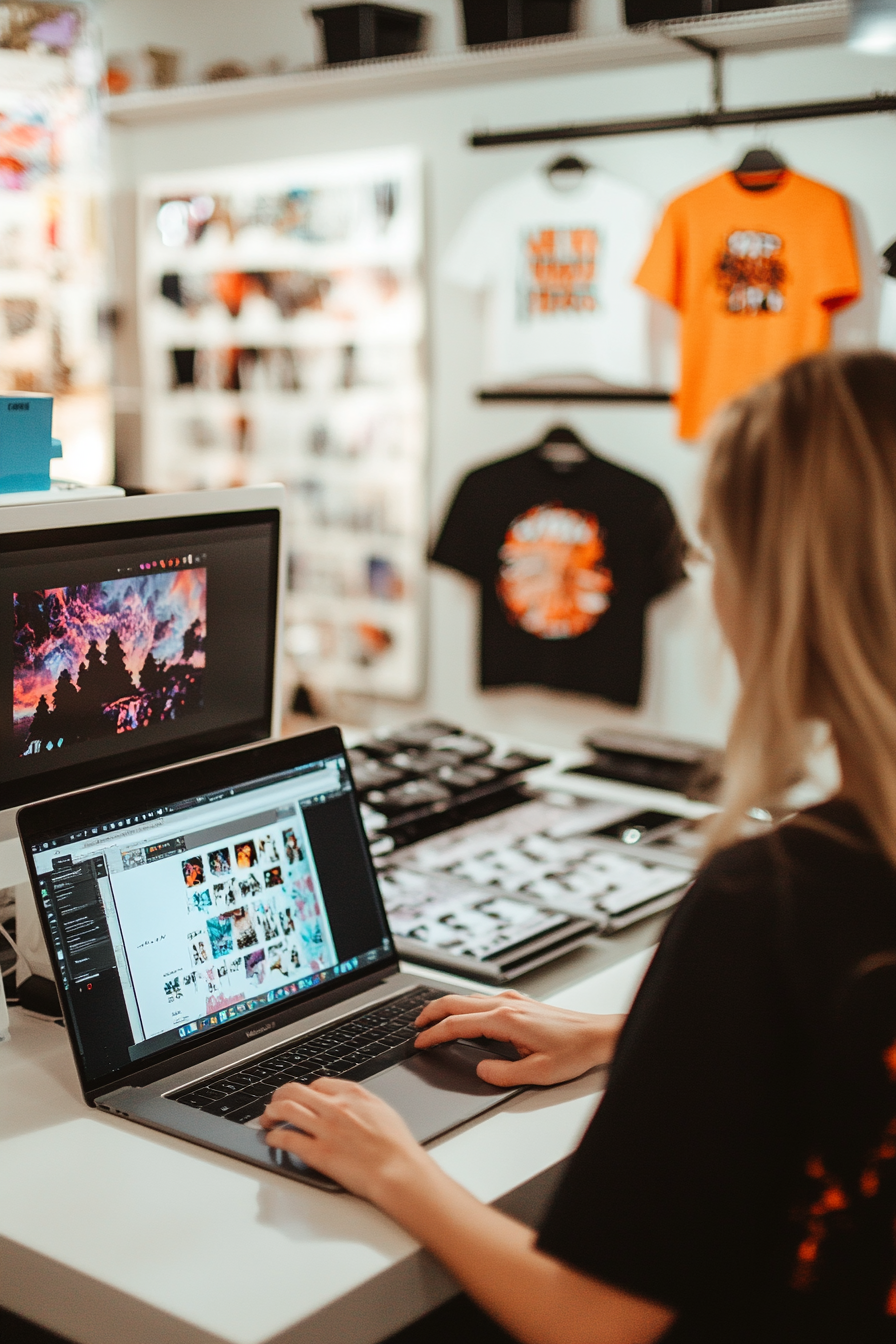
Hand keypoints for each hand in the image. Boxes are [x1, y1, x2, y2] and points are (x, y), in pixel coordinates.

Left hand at [261, 1077, 430, 1201]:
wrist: (400, 1171)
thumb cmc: (397, 1147)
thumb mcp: (382, 1111)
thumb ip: (360, 1103)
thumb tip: (347, 1102)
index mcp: (353, 1094)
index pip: (317, 1084)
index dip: (305, 1092)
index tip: (301, 1100)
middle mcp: (336, 1107)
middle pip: (294, 1091)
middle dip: (278, 1097)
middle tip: (273, 1106)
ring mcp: (326, 1129)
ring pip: (285, 1109)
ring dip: (270, 1113)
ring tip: (267, 1120)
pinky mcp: (319, 1153)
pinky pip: (287, 1138)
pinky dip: (274, 1137)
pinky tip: (272, 1139)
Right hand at [414, 991, 623, 1086]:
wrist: (599, 1035)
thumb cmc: (574, 1052)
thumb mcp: (537, 1073)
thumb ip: (503, 1074)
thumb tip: (481, 1071)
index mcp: (505, 1020)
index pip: (457, 1024)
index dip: (434, 1034)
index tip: (419, 1042)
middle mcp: (506, 1005)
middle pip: (456, 1001)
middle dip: (431, 1012)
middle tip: (416, 1026)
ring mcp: (515, 1001)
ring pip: (470, 998)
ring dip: (448, 1007)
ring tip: (435, 1020)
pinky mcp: (522, 1003)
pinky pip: (485, 999)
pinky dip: (467, 1005)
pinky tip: (469, 1015)